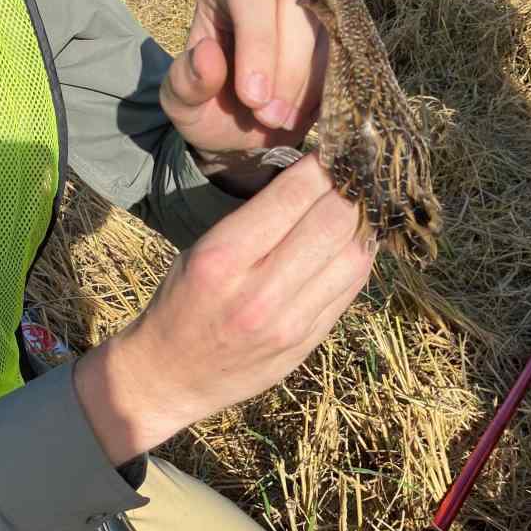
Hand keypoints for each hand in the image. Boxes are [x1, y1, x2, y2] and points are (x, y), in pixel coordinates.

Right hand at [74, 153, 373, 464]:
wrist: (171, 376)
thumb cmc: (183, 302)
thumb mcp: (202, 250)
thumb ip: (256, 220)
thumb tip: (316, 179)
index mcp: (222, 258)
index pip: (295, 194)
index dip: (322, 166)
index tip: (331, 154)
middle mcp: (259, 292)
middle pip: (334, 221)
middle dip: (348, 192)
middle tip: (349, 180)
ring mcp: (288, 323)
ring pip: (353, 256)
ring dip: (360, 226)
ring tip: (352, 212)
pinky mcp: (307, 343)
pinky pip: (351, 289)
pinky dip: (357, 259)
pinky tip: (349, 245)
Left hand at [159, 0, 326, 194]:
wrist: (241, 133)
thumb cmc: (207, 109)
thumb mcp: (182, 105)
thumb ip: (187, 81)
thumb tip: (207, 55)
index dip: (257, 44)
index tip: (252, 98)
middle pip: (295, 1)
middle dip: (286, 67)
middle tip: (269, 117)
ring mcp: (309, 4)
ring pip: (325, 28)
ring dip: (306, 84)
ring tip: (279, 121)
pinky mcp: (335, 34)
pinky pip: (344, 53)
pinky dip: (326, 90)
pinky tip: (300, 115)